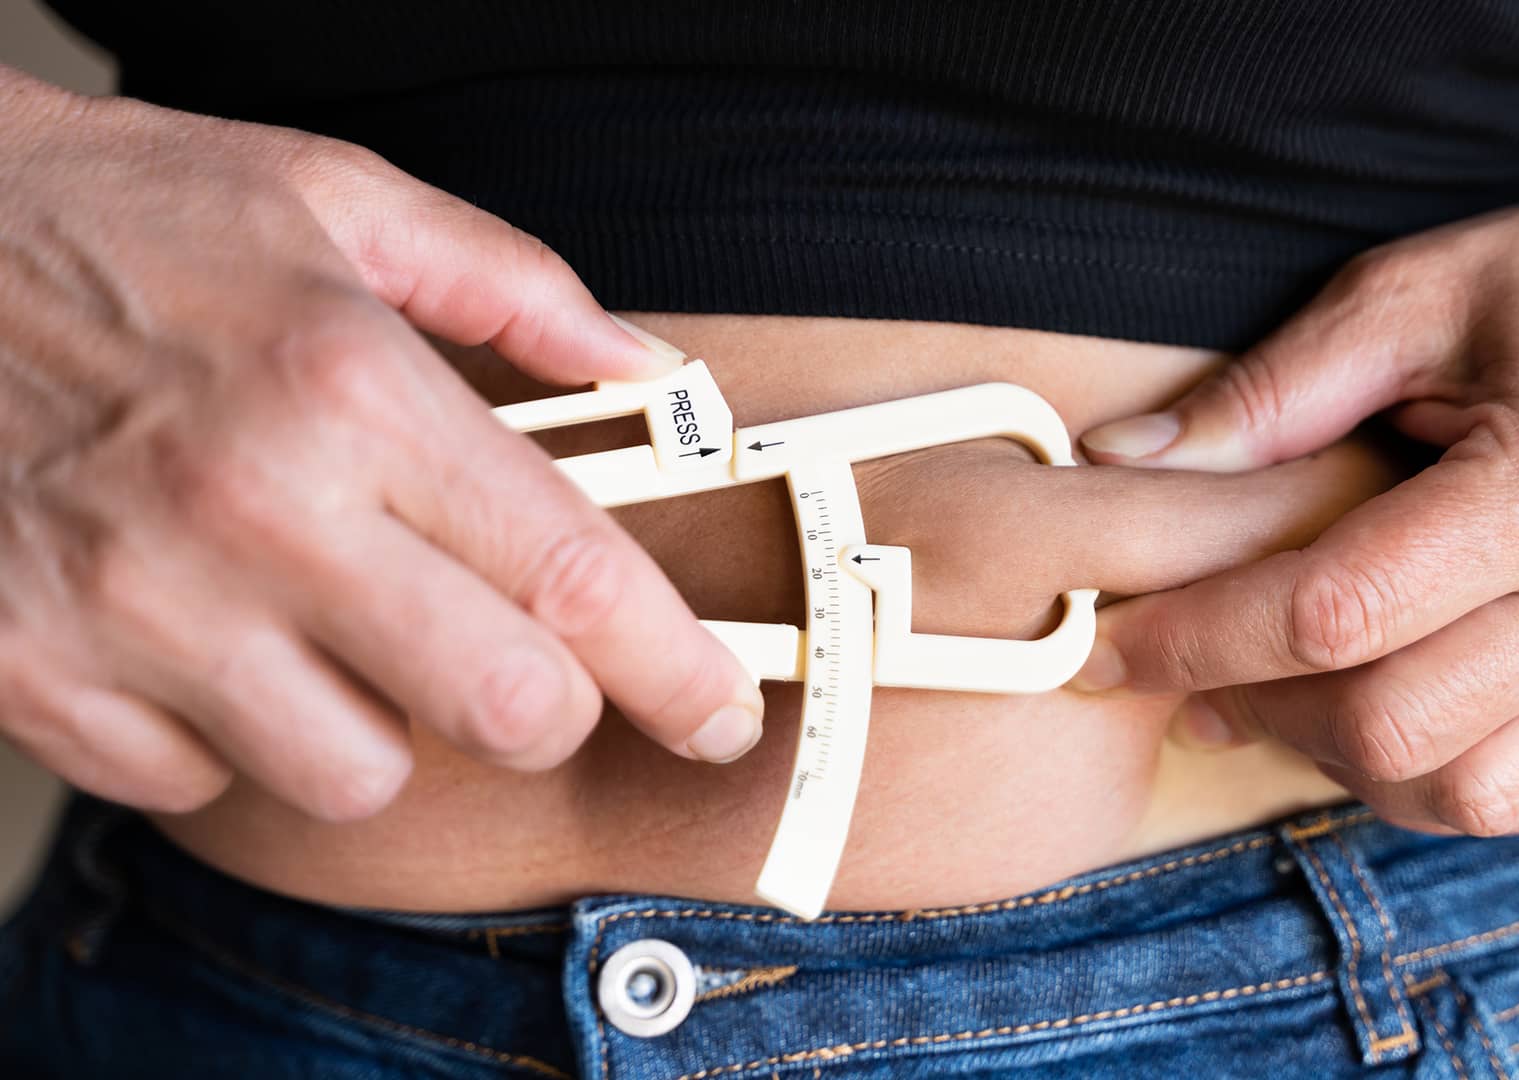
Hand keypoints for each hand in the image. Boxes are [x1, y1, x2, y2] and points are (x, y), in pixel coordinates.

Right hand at [0, 70, 762, 821]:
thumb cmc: (113, 215)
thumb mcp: (330, 198)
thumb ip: (510, 283)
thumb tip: (642, 361)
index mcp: (354, 388)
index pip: (578, 580)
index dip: (679, 670)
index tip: (716, 708)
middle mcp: (254, 510)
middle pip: (503, 711)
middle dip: (545, 704)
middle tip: (521, 658)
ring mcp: (133, 607)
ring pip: (357, 778)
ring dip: (380, 724)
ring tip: (332, 627)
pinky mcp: (28, 673)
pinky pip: (198, 786)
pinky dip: (227, 733)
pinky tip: (206, 637)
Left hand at [1074, 190, 1518, 835]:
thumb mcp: (1414, 292)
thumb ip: (1271, 389)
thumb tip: (1122, 460)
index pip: (1339, 613)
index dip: (1202, 636)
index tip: (1114, 638)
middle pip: (1391, 725)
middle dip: (1250, 702)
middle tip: (1178, 657)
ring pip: (1453, 791)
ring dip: (1327, 755)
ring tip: (1262, 683)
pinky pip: (1513, 797)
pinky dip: (1414, 776)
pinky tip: (1358, 706)